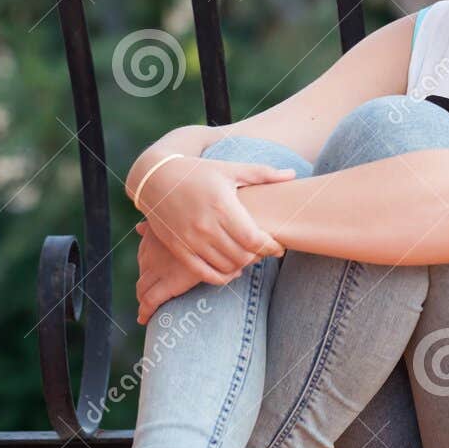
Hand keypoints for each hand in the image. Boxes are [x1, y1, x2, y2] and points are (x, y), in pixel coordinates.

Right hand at [134, 155, 294, 283]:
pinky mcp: (178, 248)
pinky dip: (221, 277)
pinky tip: (231, 270)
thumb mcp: (230, 170)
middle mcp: (206, 225)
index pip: (254, 239)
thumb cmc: (198, 172)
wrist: (155, 178)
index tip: (278, 247)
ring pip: (226, 266)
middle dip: (258, 257)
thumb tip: (293, 174)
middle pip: (243, 256)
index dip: (271, 247)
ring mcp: (190, 239)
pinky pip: (204, 273)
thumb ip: (263, 174)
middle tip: (264, 252)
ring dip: (242, 266)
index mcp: (222, 205)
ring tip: (248, 257)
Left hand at [135, 220, 212, 324]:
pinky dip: (145, 311)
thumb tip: (137, 227)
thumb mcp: (182, 222)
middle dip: (144, 286)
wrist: (218, 237)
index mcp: (154, 239)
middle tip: (148, 296)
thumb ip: (158, 225)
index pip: (144, 257)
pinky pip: (150, 300)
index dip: (147, 269)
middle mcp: (152, 254)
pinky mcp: (169, 283)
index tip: (152, 276)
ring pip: (142, 289)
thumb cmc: (206, 228)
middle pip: (143, 274)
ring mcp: (158, 269)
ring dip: (143, 299)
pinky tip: (144, 319)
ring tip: (146, 309)